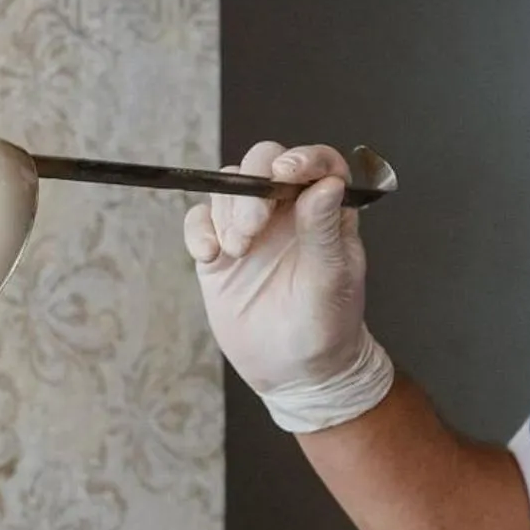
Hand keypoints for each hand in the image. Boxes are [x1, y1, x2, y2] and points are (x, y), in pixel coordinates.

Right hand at [182, 141, 366, 395]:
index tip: (286, 171)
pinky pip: (199, 220)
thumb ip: (324, 229)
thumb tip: (326, 183)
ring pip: (228, 189)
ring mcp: (250, 230)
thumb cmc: (327, 327)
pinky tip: (212, 256)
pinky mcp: (220, 252)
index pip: (317, 164)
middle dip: (251, 188)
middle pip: (262, 165)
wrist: (296, 372)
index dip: (302, 157)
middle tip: (253, 226)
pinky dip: (199, 230)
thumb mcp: (331, 279)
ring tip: (238, 251)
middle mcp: (287, 213)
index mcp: (326, 212)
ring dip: (227, 213)